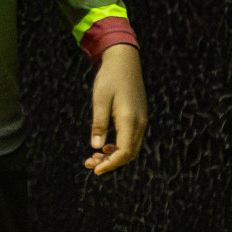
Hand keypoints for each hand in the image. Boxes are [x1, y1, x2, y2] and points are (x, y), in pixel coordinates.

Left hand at [85, 43, 146, 174]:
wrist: (124, 61)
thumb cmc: (110, 78)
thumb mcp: (100, 99)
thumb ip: (99, 123)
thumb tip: (96, 146)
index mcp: (130, 120)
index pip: (123, 152)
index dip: (110, 165)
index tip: (95, 170)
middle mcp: (140, 123)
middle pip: (128, 154)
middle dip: (110, 163)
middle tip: (89, 164)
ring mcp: (141, 120)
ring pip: (130, 147)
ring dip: (113, 156)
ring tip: (93, 157)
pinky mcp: (138, 117)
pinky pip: (131, 139)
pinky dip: (118, 146)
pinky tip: (104, 146)